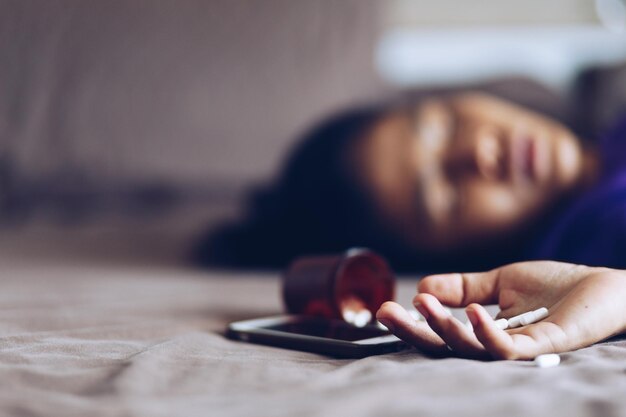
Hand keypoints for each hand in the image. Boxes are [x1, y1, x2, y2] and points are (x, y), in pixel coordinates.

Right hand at [376, 261, 625, 359]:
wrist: (605, 287)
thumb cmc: (556, 287)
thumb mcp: (499, 282)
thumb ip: (462, 286)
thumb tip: (421, 288)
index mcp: (484, 333)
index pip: (440, 334)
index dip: (412, 324)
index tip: (383, 309)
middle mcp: (496, 347)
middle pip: (447, 349)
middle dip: (414, 332)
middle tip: (385, 313)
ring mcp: (520, 349)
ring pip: (472, 350)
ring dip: (444, 329)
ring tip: (424, 305)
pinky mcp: (545, 347)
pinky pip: (510, 349)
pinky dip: (487, 333)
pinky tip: (472, 311)